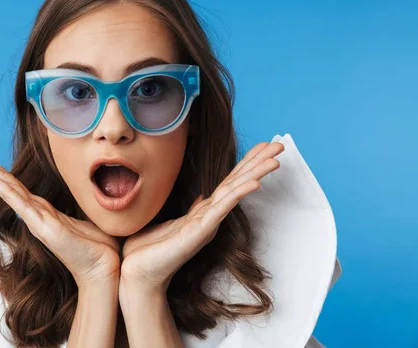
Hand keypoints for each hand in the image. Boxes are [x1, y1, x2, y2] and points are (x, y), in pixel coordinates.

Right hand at [0, 148, 120, 286]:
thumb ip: (76, 207)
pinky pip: (20, 201)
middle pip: (3, 182)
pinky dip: (3, 188)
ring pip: (6, 189)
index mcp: (43, 210)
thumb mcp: (86, 219)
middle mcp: (35, 213)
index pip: (14, 183)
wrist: (104, 269)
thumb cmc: (98, 246)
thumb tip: (86, 192)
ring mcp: (36, 220)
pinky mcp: (43, 226)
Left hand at [120, 141, 284, 291]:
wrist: (138, 272)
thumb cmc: (150, 249)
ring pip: (235, 193)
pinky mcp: (199, 232)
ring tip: (275, 160)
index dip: (246, 162)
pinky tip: (254, 182)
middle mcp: (210, 217)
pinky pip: (221, 208)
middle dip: (258, 163)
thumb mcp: (172, 222)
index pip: (230, 182)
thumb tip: (201, 198)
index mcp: (204, 212)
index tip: (263, 145)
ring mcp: (207, 224)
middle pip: (238, 183)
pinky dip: (238, 194)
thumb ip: (191, 210)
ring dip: (255, 174)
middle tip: (279, 146)